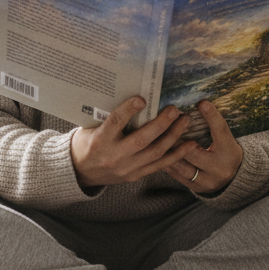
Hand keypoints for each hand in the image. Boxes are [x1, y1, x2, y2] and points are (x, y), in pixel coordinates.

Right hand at [70, 97, 191, 187]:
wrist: (80, 171)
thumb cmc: (87, 142)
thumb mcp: (91, 126)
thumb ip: (109, 115)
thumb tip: (132, 94)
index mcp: (100, 140)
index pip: (115, 123)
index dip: (128, 110)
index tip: (141, 98)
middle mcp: (114, 156)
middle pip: (141, 140)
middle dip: (161, 124)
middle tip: (175, 109)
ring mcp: (126, 168)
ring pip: (154, 153)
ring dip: (173, 136)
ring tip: (185, 122)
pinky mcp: (135, 176)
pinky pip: (159, 166)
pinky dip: (176, 154)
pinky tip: (189, 144)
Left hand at [164, 100, 242, 193]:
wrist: (233, 178)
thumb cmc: (226, 151)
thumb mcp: (225, 137)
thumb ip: (214, 124)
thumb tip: (199, 102)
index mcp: (229, 151)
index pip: (220, 130)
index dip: (211, 116)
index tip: (201, 103)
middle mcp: (218, 168)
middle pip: (193, 151)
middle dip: (177, 137)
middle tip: (164, 123)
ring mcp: (206, 181)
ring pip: (181, 165)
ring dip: (167, 151)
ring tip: (155, 138)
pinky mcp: (195, 188)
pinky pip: (176, 175)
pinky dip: (166, 162)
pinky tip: (157, 152)